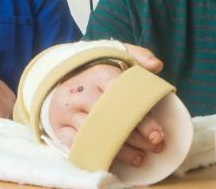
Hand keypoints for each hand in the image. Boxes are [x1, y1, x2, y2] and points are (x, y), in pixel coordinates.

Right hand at [48, 44, 164, 166]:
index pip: (124, 97)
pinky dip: (98, 156)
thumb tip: (157, 65)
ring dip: (122, 151)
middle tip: (155, 148)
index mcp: (98, 73)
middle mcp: (80, 91)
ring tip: (141, 158)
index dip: (143, 119)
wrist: (60, 76)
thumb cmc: (97, 72)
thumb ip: (139, 57)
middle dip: (137, 138)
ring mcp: (67, 110)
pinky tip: (114, 160)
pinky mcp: (58, 126)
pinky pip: (79, 147)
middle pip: (112, 120)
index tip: (157, 135)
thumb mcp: (117, 56)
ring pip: (97, 136)